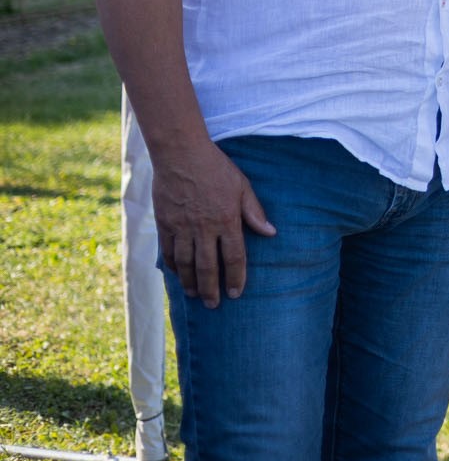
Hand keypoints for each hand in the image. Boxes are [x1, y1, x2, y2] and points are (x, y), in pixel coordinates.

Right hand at [151, 138, 274, 308]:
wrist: (181, 154)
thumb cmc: (217, 168)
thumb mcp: (242, 186)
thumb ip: (254, 212)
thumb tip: (271, 233)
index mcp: (227, 220)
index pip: (234, 257)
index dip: (236, 278)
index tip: (236, 294)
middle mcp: (204, 228)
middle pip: (208, 267)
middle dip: (212, 290)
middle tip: (214, 305)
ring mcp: (182, 227)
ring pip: (186, 264)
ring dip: (191, 283)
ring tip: (196, 295)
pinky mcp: (165, 224)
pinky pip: (168, 252)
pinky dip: (173, 267)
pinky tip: (178, 276)